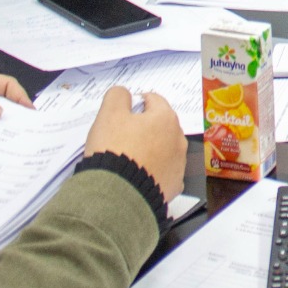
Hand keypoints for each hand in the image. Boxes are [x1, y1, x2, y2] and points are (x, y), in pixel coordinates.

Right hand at [83, 87, 187, 201]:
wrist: (117, 193)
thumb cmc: (114, 150)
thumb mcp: (109, 115)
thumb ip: (118, 96)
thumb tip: (125, 93)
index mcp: (165, 118)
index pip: (154, 100)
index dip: (138, 102)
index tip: (127, 109)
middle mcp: (178, 139)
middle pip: (162, 125)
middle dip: (146, 126)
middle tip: (125, 134)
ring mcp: (179, 164)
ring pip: (165, 149)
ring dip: (152, 149)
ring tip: (131, 156)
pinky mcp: (174, 185)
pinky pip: (164, 172)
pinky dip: (154, 170)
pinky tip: (140, 174)